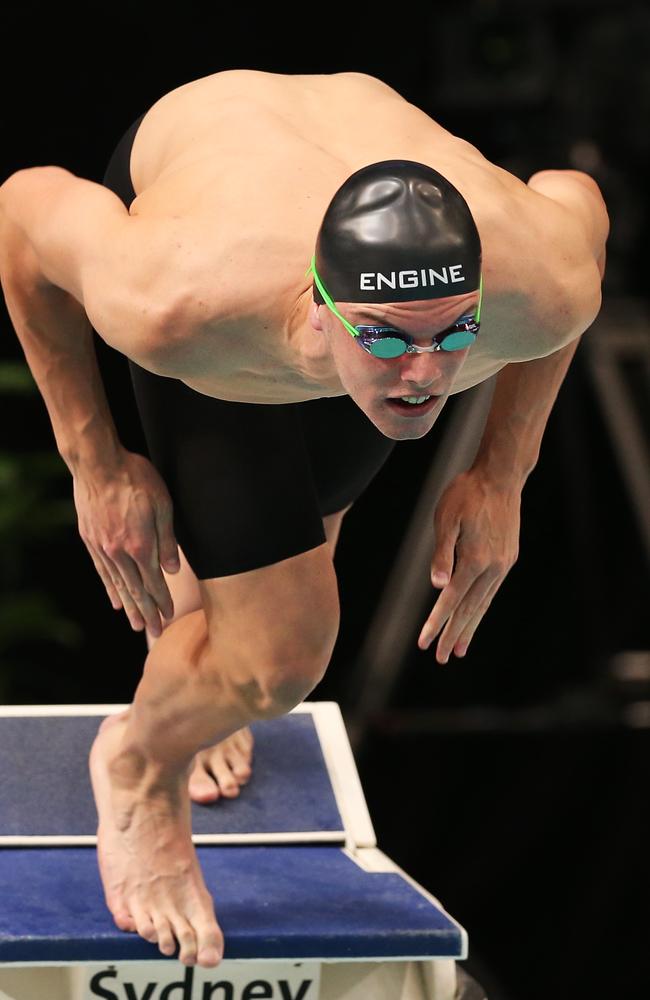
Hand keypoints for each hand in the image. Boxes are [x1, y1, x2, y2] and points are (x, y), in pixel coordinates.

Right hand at [73, 449, 180, 636]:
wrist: (98, 463)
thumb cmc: (136, 478)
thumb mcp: (163, 505)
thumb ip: (167, 540)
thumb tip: (172, 570)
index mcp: (141, 545)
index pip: (154, 582)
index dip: (162, 601)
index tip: (169, 616)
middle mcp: (120, 552)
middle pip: (136, 590)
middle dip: (147, 612)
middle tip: (154, 632)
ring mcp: (103, 548)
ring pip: (118, 584)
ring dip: (129, 606)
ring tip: (136, 624)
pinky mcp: (90, 540)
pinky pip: (102, 572)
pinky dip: (110, 588)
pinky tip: (115, 600)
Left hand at [418, 469, 520, 662]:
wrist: (501, 476)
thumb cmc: (467, 493)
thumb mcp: (446, 519)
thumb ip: (441, 554)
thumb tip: (438, 587)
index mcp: (473, 559)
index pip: (451, 600)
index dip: (436, 623)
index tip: (424, 643)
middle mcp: (492, 567)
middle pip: (468, 609)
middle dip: (453, 635)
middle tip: (441, 659)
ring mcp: (502, 564)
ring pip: (483, 604)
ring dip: (469, 628)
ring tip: (460, 650)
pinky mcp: (508, 559)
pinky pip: (491, 592)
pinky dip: (481, 609)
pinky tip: (475, 617)